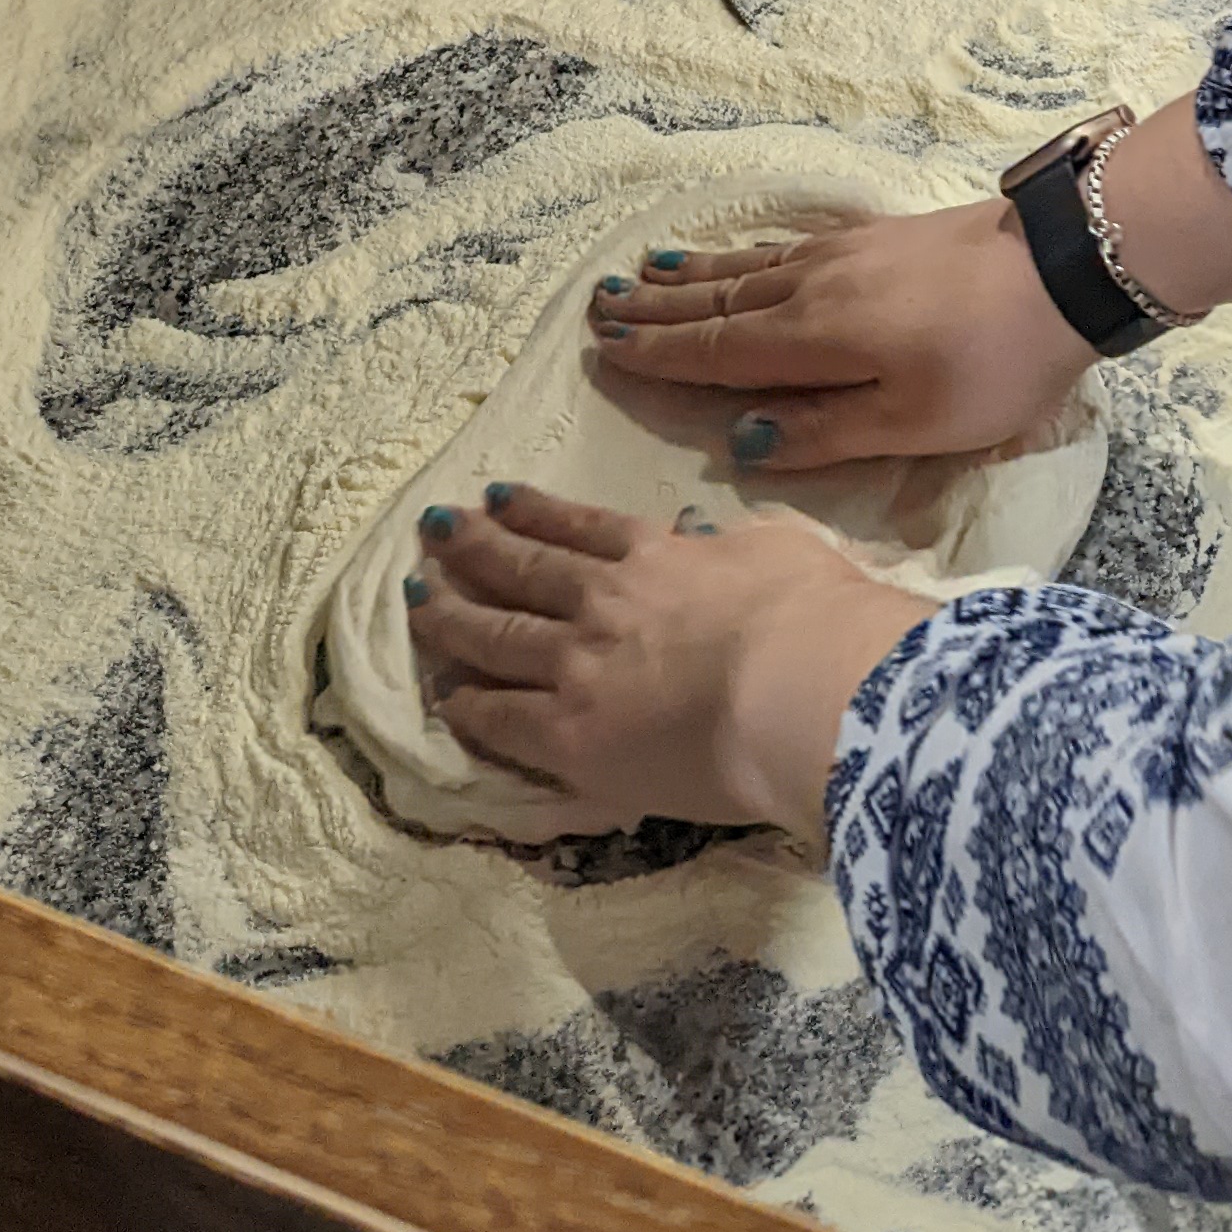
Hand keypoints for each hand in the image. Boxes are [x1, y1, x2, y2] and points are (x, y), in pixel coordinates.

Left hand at [401, 486, 927, 840]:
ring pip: (496, 635)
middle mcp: (604, 602)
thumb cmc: (816, 618)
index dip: (534, 511)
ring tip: (416, 597)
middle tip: (432, 530)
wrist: (802, 684)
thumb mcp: (782, 547)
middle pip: (523, 569)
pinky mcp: (569, 735)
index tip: (497, 496)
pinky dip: (468, 706)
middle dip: (472, 547)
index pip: (581, 527)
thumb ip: (737, 544)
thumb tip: (711, 539)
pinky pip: (501, 718)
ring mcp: (578, 666)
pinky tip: (444, 697)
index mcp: (658, 556)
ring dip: (450, 615)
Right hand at [586, 199, 1094, 470]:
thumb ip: (827, 431)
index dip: (660, 355)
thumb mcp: (914, 421)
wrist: (1065, 264)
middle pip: (719, 301)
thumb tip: (746, 441)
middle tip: (599, 306)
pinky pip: (782, 246)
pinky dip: (742, 253)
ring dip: (691, 276)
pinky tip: (737, 255)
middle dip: (658, 309)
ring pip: (747, 267)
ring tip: (644, 274)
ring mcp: (845, 253)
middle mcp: (813, 285)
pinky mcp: (876, 236)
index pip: (717, 350)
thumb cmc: (993, 361)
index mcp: (814, 337)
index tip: (606, 350)